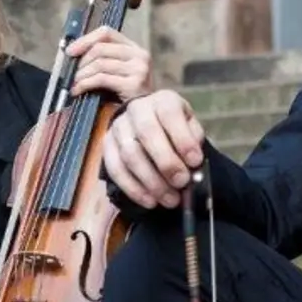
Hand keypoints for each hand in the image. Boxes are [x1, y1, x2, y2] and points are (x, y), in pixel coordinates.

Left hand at [66, 26, 153, 101]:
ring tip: (74, 84)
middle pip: (100, 48)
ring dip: (81, 74)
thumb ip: (103, 59)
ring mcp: (139, 69)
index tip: (70, 51)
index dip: (85, 39)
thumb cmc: (125, 97)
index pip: (107, 33)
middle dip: (81, 61)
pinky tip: (77, 91)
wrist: (143, 117)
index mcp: (135, 48)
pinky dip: (84, 84)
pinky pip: (101, 78)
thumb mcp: (117, 73)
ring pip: (99, 63)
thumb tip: (72, 52)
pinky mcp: (133, 84)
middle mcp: (140, 55)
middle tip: (71, 74)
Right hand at [102, 90, 205, 208]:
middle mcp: (137, 109)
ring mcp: (118, 127)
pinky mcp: (106, 145)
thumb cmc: (175, 129)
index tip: (195, 162)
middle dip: (166, 163)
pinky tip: (150, 201)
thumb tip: (193, 165)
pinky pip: (115, 169)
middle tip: (182, 183)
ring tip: (170, 199)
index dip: (182, 139)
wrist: (150, 123)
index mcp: (163, 101)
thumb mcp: (190, 128)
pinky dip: (133, 189)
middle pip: (147, 134)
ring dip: (151, 181)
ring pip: (130, 155)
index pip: (170, 114)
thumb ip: (193, 142)